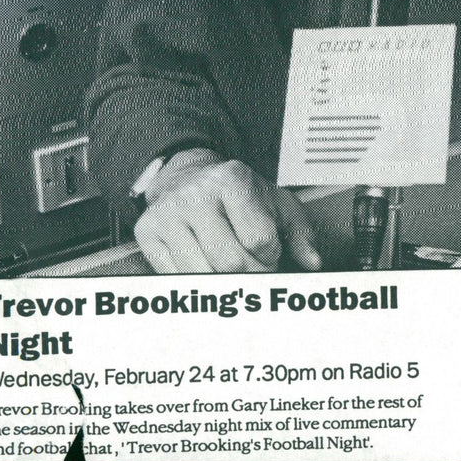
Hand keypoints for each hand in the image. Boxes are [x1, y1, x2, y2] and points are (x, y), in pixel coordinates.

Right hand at [134, 151, 321, 273]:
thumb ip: (300, 232)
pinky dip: (196, 284)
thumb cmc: (237, 194)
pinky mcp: (148, 233)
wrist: (187, 176)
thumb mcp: (275, 201)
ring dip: (223, 284)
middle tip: (253, 270)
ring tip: (231, 269)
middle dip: (250, 275)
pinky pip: (175, 278)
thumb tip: (312, 262)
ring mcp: (169, 214)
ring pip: (202, 274)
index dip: (271, 256)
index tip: (268, 252)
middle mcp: (197, 194)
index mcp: (232, 180)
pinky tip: (206, 269)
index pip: (259, 238)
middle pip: (231, 262)